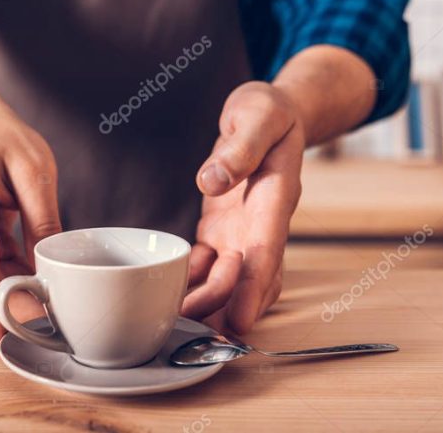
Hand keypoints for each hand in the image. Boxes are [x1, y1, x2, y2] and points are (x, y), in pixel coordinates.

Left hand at [181, 81, 304, 334]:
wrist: (271, 112)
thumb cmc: (267, 110)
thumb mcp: (257, 115)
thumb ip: (239, 148)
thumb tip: (211, 181)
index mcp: (275, 198)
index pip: (267, 251)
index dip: (253, 288)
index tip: (239, 320)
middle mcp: (261, 223)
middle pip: (247, 278)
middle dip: (223, 308)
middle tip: (190, 331)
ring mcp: (241, 230)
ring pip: (227, 279)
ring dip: (206, 303)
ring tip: (173, 324)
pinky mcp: (221, 228)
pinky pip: (207, 263)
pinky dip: (192, 281)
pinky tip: (168, 294)